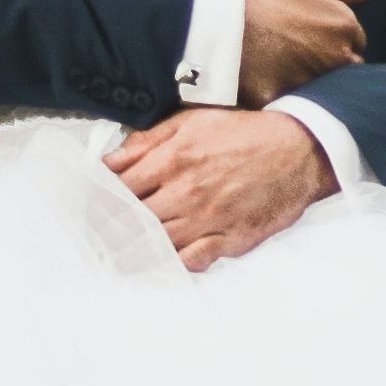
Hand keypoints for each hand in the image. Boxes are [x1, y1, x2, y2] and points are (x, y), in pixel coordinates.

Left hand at [106, 107, 338, 271]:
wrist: (298, 150)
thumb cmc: (244, 132)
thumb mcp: (191, 121)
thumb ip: (147, 142)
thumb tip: (109, 161)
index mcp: (173, 160)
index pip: (119, 189)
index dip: (98, 202)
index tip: (87, 211)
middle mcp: (186, 193)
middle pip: (132, 221)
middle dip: (108, 232)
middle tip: (92, 240)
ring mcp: (209, 219)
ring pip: (157, 244)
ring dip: (132, 251)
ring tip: (112, 258)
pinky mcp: (230, 239)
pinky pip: (192, 260)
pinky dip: (172, 263)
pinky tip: (159, 262)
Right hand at [240, 0, 368, 103]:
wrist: (215, 16)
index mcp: (343, 25)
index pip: (355, 39)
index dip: (336, 35)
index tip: (314, 31)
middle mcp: (335, 58)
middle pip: (345, 67)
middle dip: (330, 59)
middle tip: (300, 50)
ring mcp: (311, 81)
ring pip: (323, 87)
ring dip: (310, 78)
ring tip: (283, 65)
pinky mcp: (284, 100)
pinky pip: (291, 102)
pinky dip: (283, 93)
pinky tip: (268, 80)